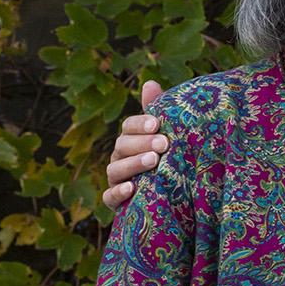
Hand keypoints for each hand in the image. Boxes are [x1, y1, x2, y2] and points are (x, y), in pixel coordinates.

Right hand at [102, 80, 168, 210]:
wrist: (174, 201)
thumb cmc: (170, 162)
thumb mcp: (169, 137)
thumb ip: (159, 113)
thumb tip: (150, 82)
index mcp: (131, 140)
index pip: (129, 127)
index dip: (140, 124)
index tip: (156, 123)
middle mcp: (120, 157)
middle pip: (122, 145)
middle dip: (142, 143)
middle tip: (163, 144)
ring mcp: (116, 180)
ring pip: (115, 170)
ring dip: (133, 164)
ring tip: (153, 161)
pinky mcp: (116, 203)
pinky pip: (109, 197)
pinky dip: (117, 193)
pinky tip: (131, 189)